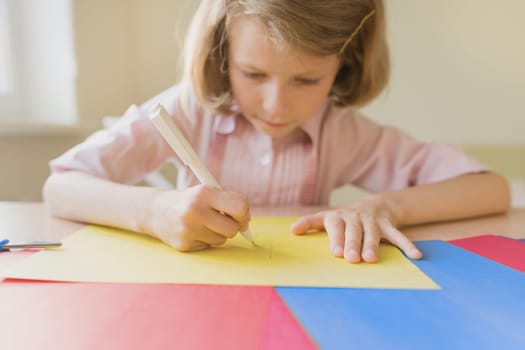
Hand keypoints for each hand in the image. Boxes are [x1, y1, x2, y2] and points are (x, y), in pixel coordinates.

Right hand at [145, 185, 249, 251]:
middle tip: (223, 221)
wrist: (156, 211)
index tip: (243, 217)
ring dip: (218, 234)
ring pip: (222, 240)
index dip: (245, 214)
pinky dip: (205, 240)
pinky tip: (194, 231)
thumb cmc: (189, 201)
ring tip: (204, 224)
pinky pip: (209, 246)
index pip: (239, 207)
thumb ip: (228, 202)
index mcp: (204, 193)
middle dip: (232, 227)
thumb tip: (247, 222)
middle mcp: (195, 211)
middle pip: (232, 229)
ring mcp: (188, 229)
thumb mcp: (206, 192)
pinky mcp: (184, 244)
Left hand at [290, 195, 421, 262]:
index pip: (335, 226)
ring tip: (371, 260)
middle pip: (354, 230)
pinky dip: (407, 245)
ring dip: (373, 245)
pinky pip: (399, 235)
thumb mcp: (327, 218)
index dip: (336, 238)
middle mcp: (356, 217)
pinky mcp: (389, 225)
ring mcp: (373, 221)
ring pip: (373, 233)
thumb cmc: (345, 218)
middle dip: (353, 244)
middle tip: (351, 259)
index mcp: (338, 216)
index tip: (335, 252)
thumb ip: (310, 223)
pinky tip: (416, 256)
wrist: (375, 204)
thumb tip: (291, 230)